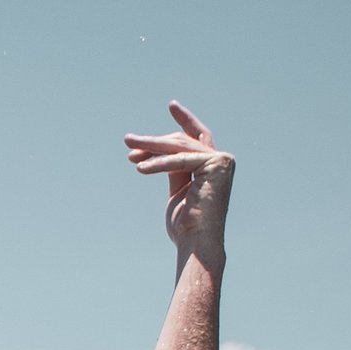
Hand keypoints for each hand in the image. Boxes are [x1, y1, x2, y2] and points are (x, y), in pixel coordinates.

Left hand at [123, 102, 232, 265]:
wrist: (196, 244)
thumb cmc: (185, 225)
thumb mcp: (176, 191)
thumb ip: (173, 170)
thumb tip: (153, 155)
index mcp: (214, 167)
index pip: (197, 137)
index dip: (185, 120)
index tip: (172, 105)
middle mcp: (221, 161)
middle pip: (182, 142)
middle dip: (153, 141)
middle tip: (129, 140)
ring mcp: (221, 162)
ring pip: (179, 146)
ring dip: (151, 146)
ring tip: (129, 149)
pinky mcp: (216, 164)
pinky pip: (180, 160)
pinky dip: (159, 163)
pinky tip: (140, 168)